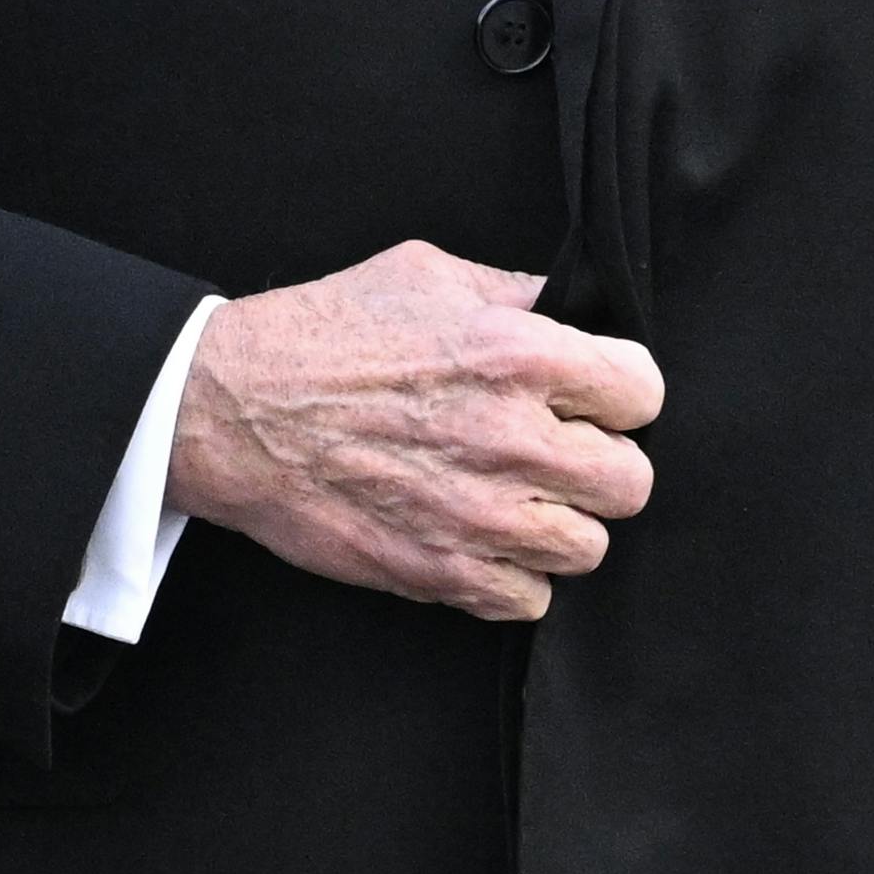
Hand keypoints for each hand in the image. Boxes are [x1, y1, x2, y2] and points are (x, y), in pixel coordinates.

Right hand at [167, 242, 662, 618]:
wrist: (229, 409)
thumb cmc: (321, 334)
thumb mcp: (424, 274)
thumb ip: (514, 295)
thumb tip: (574, 314)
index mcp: (518, 354)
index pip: (644, 392)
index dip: (619, 393)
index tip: (592, 398)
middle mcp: (512, 440)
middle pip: (631, 481)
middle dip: (600, 464)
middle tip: (557, 454)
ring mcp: (479, 515)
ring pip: (587, 547)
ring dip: (556, 524)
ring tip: (513, 500)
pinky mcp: (440, 571)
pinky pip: (529, 599)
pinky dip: (511, 577)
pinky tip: (477, 538)